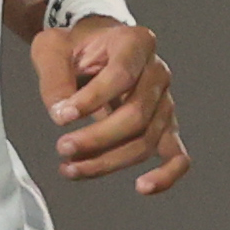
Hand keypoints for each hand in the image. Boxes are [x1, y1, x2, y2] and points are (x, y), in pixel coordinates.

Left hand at [34, 17, 189, 192]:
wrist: (94, 47)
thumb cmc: (74, 46)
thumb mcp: (52, 47)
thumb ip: (54, 77)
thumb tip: (61, 114)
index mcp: (135, 43)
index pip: (122, 75)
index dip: (92, 101)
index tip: (60, 117)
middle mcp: (157, 72)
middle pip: (137, 115)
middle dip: (98, 138)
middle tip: (62, 148)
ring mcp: (164, 101)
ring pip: (146, 140)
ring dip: (109, 161)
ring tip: (70, 168)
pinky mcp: (163, 126)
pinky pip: (177, 154)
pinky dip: (167, 174)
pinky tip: (143, 187)